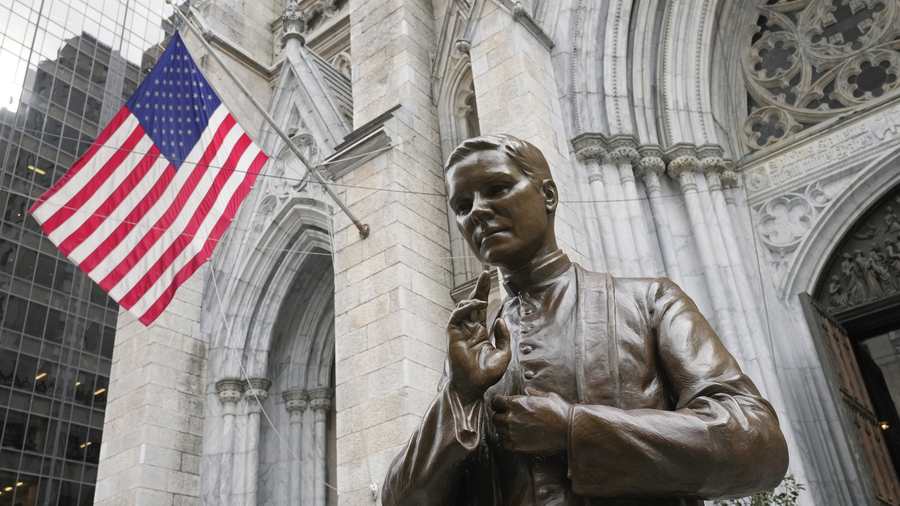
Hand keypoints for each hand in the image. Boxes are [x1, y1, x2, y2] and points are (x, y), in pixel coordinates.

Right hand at [448, 270, 511, 404]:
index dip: (486, 294)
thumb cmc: (487, 375)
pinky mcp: (452, 336)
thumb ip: (504, 337)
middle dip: (479, 288)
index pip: (482, 309)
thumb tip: (500, 319)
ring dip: (472, 298)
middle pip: (473, 303)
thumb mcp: (503, 355)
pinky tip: (477, 305)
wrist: (473, 388)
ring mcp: (460, 332)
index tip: (492, 280)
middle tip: (486, 273)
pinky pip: (456, 317)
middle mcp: (469, 329)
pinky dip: (465, 308)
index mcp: (480, 332)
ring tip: (483, 296)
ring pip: (462, 308)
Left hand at [491, 387, 570, 455]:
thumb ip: (533, 394)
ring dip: (505, 429)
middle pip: (495, 417)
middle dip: (501, 417)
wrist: (568, 431)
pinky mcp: (517, 446)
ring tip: (517, 429)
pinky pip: (505, 443)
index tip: (500, 405)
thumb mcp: (547, 396)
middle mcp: (510, 418)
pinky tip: (518, 438)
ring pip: (500, 431)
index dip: (497, 403)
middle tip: (510, 418)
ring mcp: (512, 433)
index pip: (495, 401)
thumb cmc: (559, 412)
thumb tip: (528, 390)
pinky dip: (509, 441)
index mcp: (515, 403)